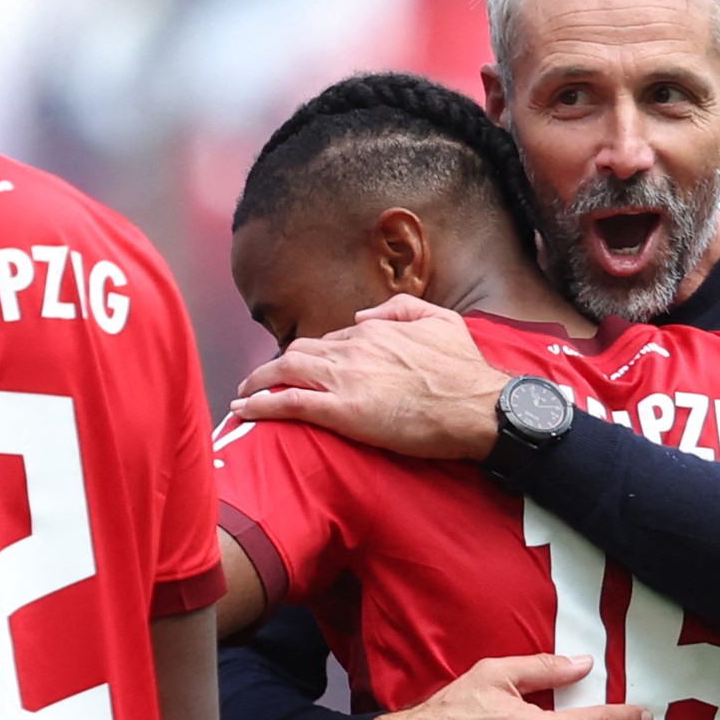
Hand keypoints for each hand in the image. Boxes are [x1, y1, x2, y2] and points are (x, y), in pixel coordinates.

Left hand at [232, 294, 507, 460]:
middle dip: (275, 366)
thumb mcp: (442, 320)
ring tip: (242, 393)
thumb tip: (363, 314)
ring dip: (258, 381)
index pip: (331, 340)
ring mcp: (343, 379)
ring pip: (285, 372)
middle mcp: (352, 349)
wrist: (478, 407)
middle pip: (299, 353)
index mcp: (374, 330)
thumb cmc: (465, 370)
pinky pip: (288, 403)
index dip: (314, 356)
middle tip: (260, 380)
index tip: (304, 369)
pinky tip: (243, 409)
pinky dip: (261, 404)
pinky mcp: (340, 411)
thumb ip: (400, 308)